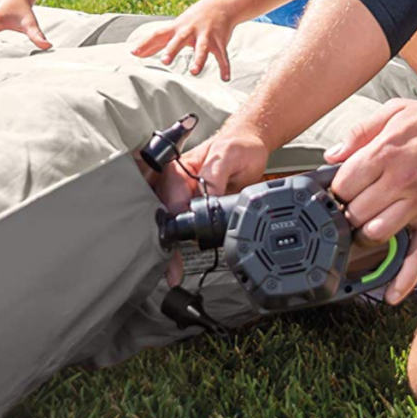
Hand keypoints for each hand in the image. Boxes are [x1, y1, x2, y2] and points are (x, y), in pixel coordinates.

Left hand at [131, 1, 234, 80]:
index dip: (146, 43)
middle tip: (165, 62)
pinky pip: (222, 56)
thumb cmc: (192, 20)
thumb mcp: (174, 28)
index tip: (134, 53)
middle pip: (179, 40)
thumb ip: (155, 42)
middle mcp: (190, 31)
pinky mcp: (219, 43)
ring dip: (198, 60)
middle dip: (173, 50)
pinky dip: (224, 67)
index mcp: (177, 28)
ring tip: (194, 72)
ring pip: (202, 49)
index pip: (158, 34)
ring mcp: (205, 37)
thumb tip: (134, 53)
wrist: (220, 6)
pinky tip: (225, 78)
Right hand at [154, 132, 269, 284]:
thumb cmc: (238, 145)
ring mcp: (185, 197)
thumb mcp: (228, 155)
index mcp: (178, 171)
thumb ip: (215, 175)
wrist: (251, 146)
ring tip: (173, 272)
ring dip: (172, 249)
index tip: (178, 244)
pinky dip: (183, 244)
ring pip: (172, 226)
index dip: (175, 225)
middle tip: (172, 270)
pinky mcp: (195, 207)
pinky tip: (180, 261)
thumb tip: (206, 196)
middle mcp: (177, 185)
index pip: (170, 202)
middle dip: (166, 245)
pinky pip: (186, 227)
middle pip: (165, 218)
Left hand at [325, 98, 416, 304]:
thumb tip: (331, 155)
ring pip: (376, 233)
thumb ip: (359, 133)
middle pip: (355, 211)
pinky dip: (404, 279)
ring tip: (368, 225)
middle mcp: (399, 180)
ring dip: (367, 234)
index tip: (343, 187)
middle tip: (355, 205)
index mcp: (385, 152)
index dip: (338, 187)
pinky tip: (391, 295)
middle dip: (349, 211)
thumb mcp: (394, 112)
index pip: (343, 183)